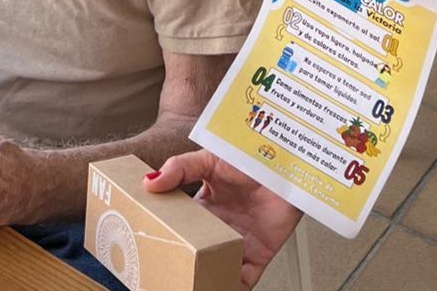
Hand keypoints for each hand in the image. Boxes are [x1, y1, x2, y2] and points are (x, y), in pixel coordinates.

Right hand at [144, 150, 301, 289]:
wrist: (288, 167)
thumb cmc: (253, 159)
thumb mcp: (210, 159)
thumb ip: (180, 168)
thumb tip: (150, 182)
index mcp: (203, 208)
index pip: (178, 228)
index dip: (165, 237)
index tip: (148, 246)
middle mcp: (218, 229)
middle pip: (196, 254)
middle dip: (183, 265)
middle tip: (167, 272)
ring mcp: (238, 243)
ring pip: (217, 271)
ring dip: (205, 279)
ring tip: (190, 285)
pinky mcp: (258, 255)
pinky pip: (243, 280)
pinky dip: (232, 287)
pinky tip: (220, 287)